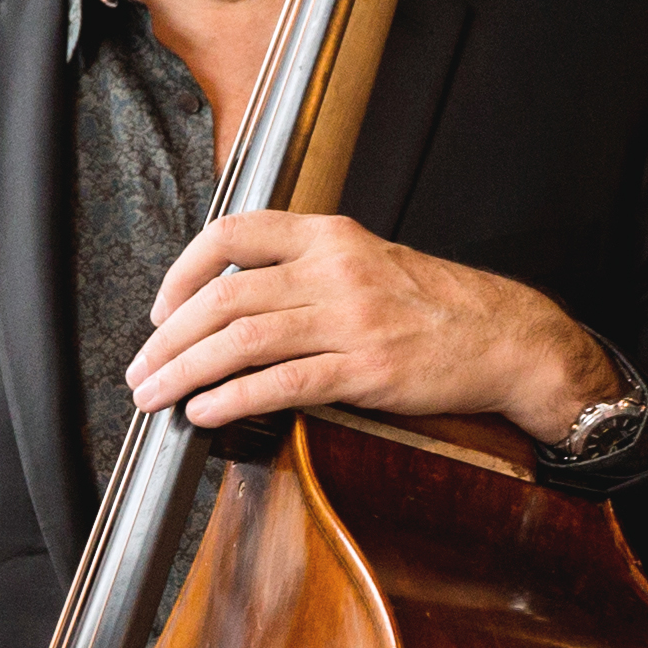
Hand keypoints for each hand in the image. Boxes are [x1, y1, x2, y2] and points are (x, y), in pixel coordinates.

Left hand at [129, 212, 618, 443]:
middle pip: (224, 296)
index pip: (232, 234)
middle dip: (168, 338)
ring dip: (185, 371)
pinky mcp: (365, 369)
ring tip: (155, 397)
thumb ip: (305, 270)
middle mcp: (334, 269)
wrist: (506, 335)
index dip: (183, 272)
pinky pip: (282, 383)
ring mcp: (350, 319)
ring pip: (241, 341)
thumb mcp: (366, 261)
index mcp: (329, 235)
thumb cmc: (434, 305)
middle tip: (141, 369)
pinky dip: (232, 400)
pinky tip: (205, 413)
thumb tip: (233, 303)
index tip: (160, 308)